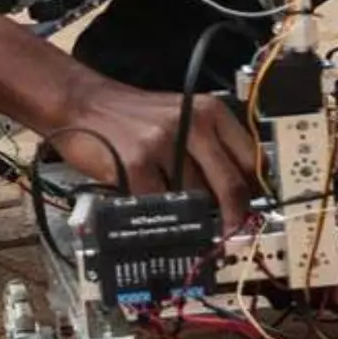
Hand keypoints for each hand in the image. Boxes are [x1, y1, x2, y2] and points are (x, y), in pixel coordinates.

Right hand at [44, 77, 260, 231]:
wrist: (81, 102)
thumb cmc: (131, 116)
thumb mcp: (180, 118)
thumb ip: (208, 148)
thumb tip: (237, 195)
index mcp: (209, 111)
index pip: (250, 159)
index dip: (256, 193)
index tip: (256, 213)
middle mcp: (192, 123)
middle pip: (230, 184)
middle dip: (234, 217)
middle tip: (232, 235)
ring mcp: (164, 142)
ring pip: (194, 198)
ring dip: (187, 213)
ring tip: (174, 208)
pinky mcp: (137, 162)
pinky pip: (159, 202)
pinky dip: (155, 210)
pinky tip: (146, 200)